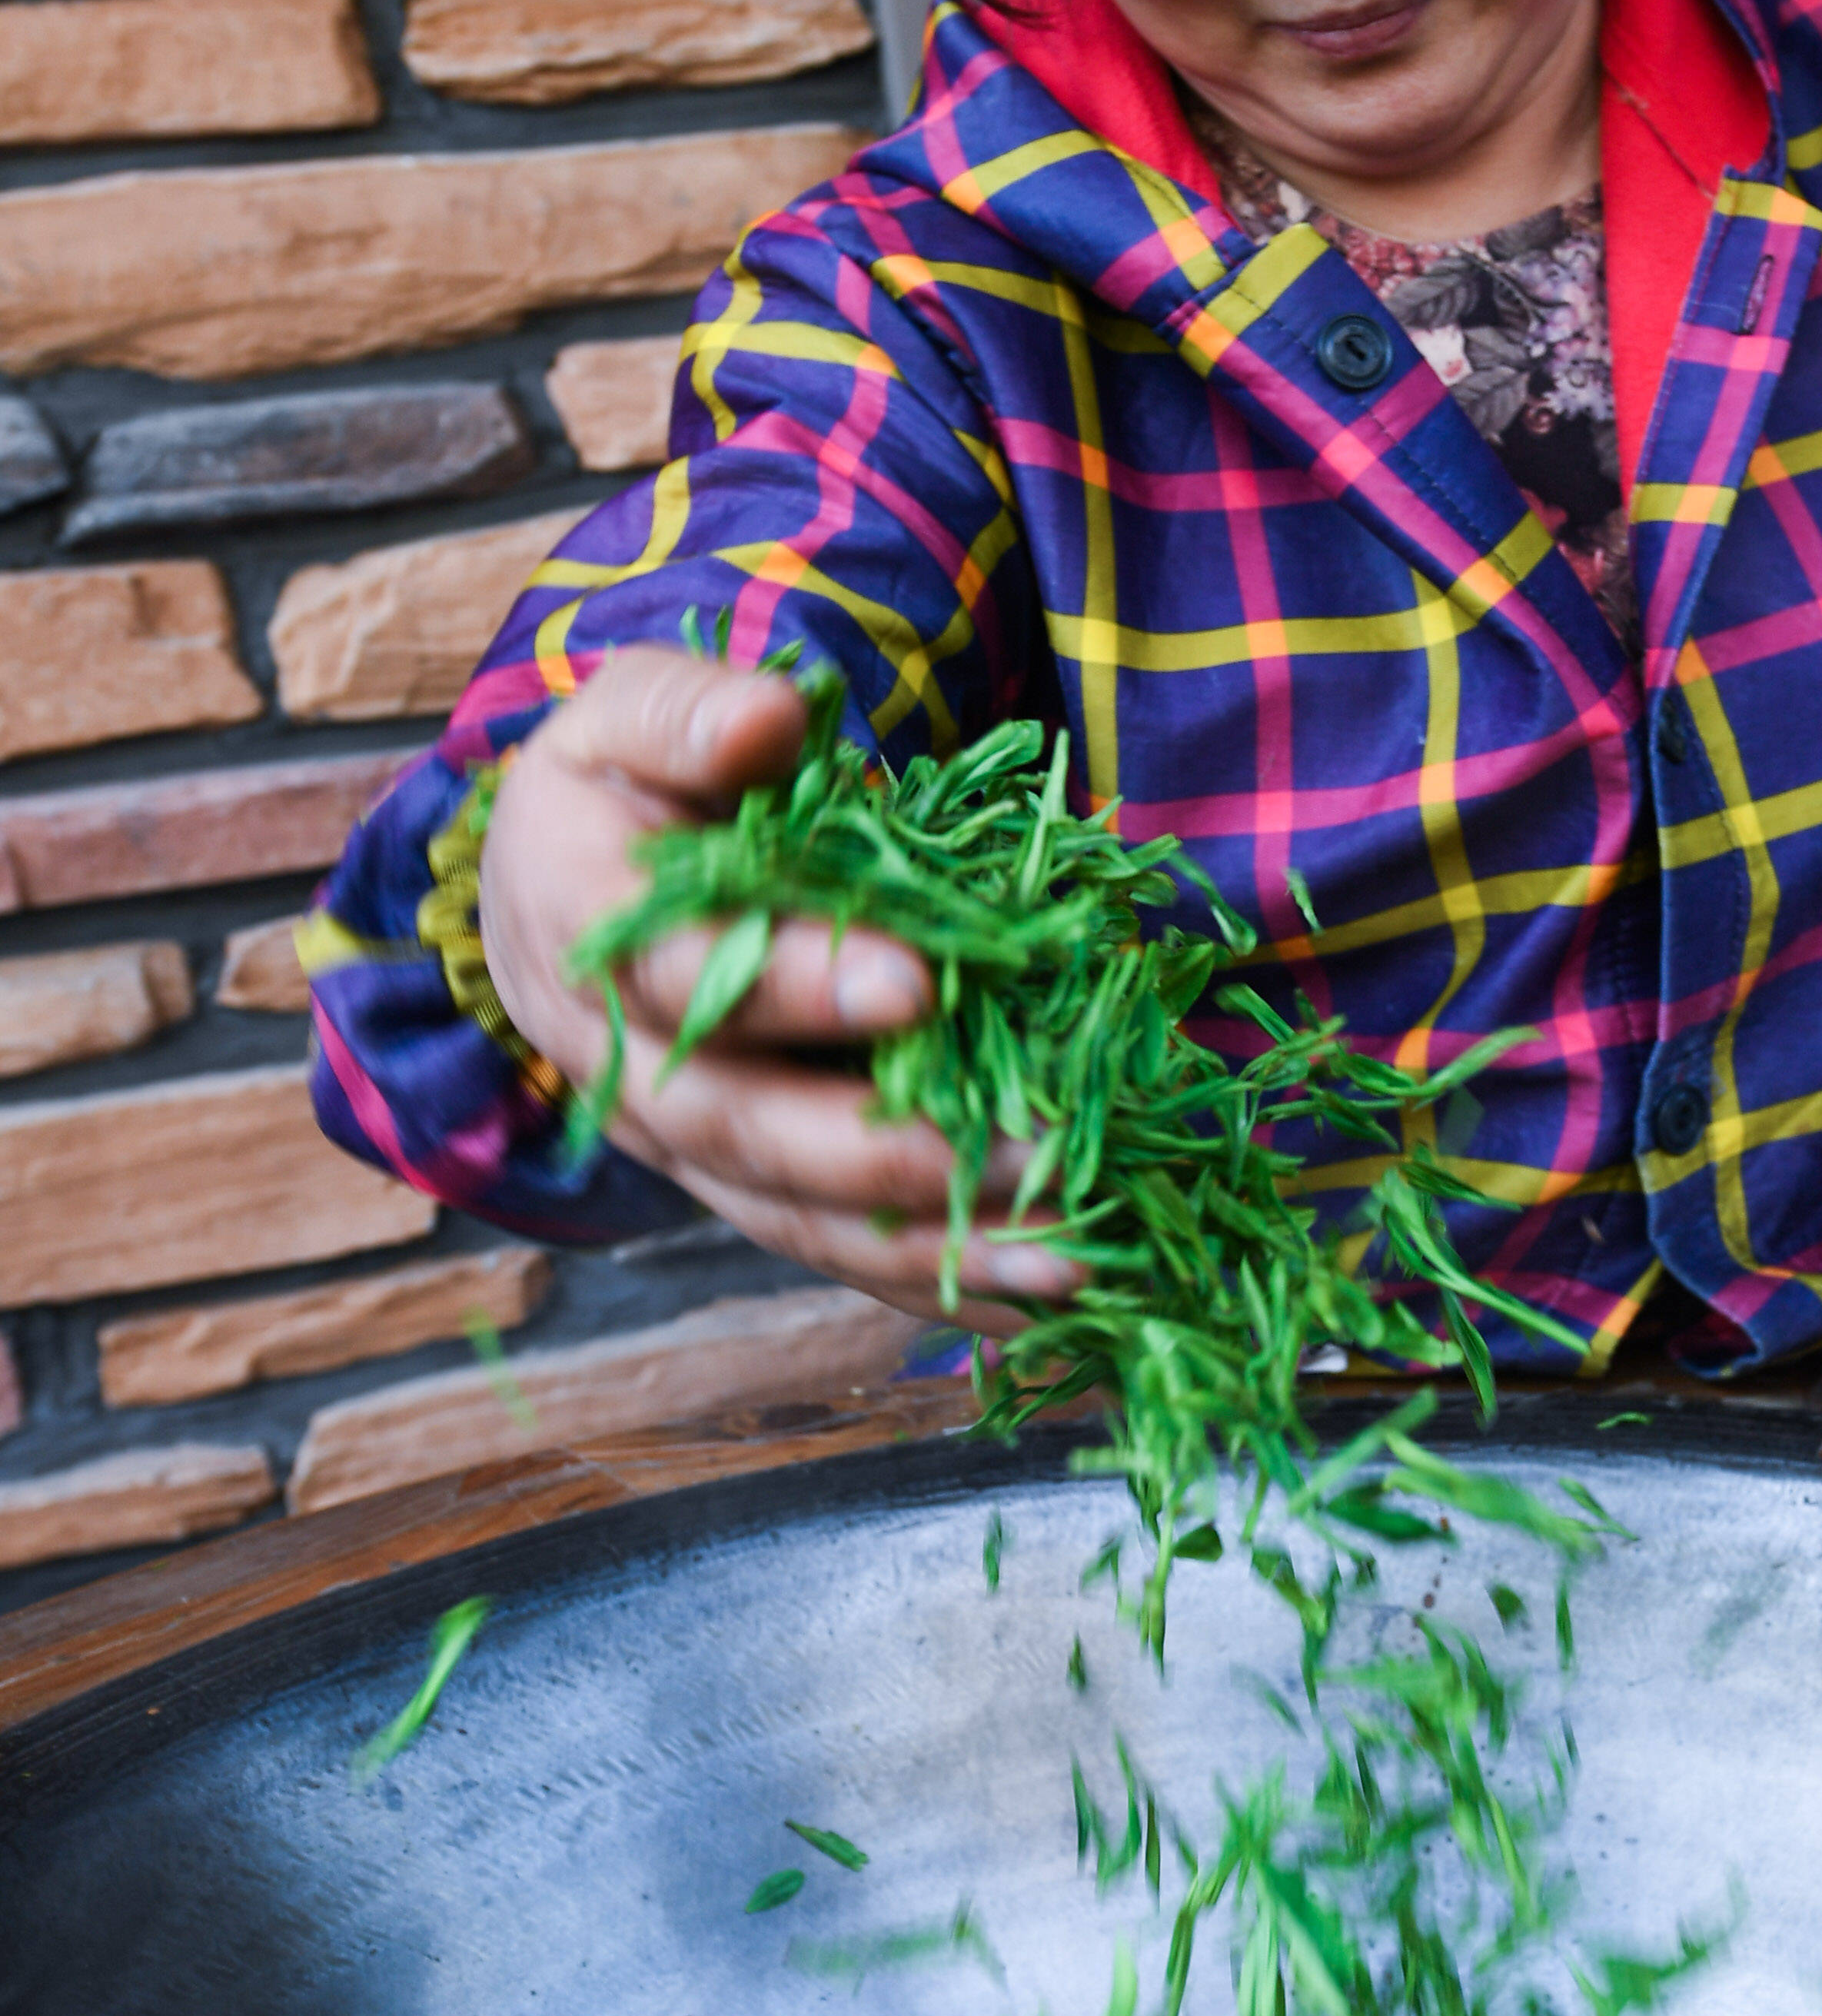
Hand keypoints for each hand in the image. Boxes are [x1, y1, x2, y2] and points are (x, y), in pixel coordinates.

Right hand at [477, 645, 1079, 1332]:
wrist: (550, 897)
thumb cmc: (615, 788)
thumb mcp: (626, 714)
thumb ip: (690, 714)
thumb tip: (767, 723)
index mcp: (584, 936)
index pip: (686, 973)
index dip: (796, 983)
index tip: (919, 982)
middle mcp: (621, 1066)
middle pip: (744, 1129)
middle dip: (886, 1150)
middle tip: (1031, 1146)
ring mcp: (683, 1145)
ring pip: (798, 1216)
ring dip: (938, 1244)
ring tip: (1078, 1253)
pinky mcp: (743, 1185)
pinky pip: (836, 1248)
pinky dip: (939, 1280)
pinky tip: (1049, 1302)